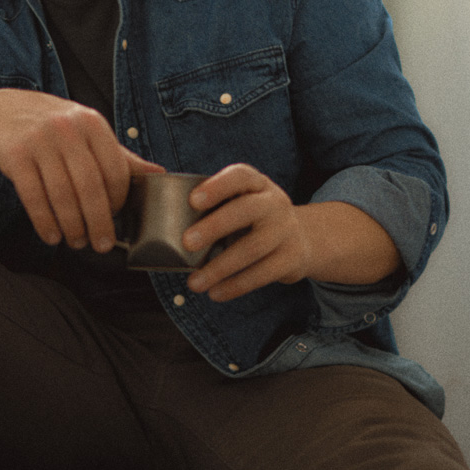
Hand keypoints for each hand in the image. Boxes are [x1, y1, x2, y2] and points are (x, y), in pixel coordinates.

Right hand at [0, 89, 161, 252]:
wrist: (4, 111)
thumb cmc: (55, 128)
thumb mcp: (89, 133)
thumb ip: (120, 156)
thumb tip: (159, 173)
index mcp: (92, 124)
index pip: (115, 169)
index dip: (118, 200)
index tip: (116, 217)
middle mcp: (67, 129)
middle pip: (90, 187)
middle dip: (99, 222)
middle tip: (101, 244)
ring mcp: (40, 141)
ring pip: (62, 195)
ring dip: (72, 226)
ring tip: (76, 242)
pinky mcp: (16, 155)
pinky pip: (33, 197)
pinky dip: (45, 222)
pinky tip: (52, 236)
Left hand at [182, 165, 313, 301]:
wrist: (301, 239)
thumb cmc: (255, 220)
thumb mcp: (242, 202)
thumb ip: (215, 208)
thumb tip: (169, 227)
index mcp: (257, 184)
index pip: (240, 176)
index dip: (217, 187)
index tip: (193, 200)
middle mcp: (274, 203)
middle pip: (245, 211)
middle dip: (214, 226)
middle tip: (186, 242)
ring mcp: (286, 230)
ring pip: (252, 248)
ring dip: (220, 267)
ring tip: (194, 282)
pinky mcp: (291, 258)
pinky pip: (262, 274)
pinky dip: (236, 286)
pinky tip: (216, 292)